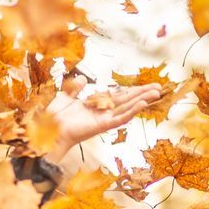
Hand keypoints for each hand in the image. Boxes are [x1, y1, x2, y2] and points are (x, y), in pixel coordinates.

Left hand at [46, 80, 162, 156]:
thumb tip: (81, 79)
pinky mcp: (103, 126)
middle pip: (127, 100)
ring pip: (128, 108)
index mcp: (96, 104)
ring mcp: (104, 119)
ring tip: (157, 93)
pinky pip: (120, 118)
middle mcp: (103, 112)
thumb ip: (74, 88)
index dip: (132, 90)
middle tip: (160, 88)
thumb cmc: (54, 117)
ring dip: (142, 100)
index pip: (118, 95)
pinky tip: (142, 104)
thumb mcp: (65, 96)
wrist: (49, 129)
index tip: (145, 85)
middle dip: (143, 93)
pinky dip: (131, 111)